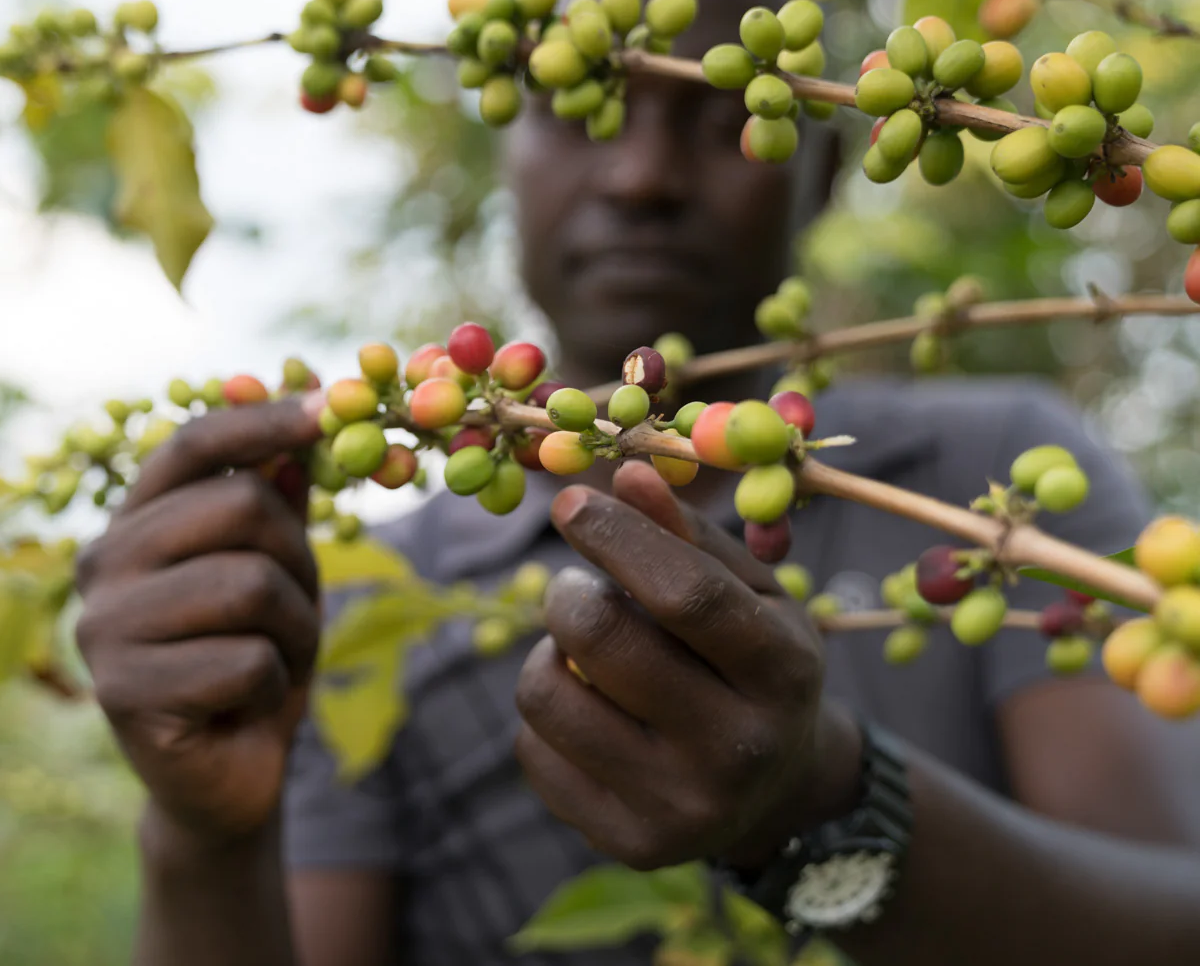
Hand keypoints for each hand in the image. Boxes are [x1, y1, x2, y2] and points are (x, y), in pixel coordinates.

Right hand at [74, 397, 324, 844]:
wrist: (225, 781)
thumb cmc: (250, 665)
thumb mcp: (276, 577)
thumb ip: (277, 508)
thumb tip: (297, 435)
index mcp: (132, 525)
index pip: (189, 447)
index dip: (259, 423)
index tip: (324, 412)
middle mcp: (102, 566)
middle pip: (238, 507)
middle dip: (298, 559)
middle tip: (298, 610)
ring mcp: (105, 631)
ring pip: (250, 585)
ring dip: (295, 629)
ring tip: (275, 661)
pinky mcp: (124, 695)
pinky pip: (247, 661)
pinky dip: (274, 685)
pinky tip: (246, 707)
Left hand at [514, 460, 861, 870]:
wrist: (777, 792)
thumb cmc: (751, 663)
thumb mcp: (749, 594)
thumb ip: (688, 535)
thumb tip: (622, 474)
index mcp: (783, 671)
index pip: (687, 595)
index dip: (617, 537)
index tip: (570, 504)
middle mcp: (740, 748)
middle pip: (603, 642)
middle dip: (568, 596)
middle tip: (574, 589)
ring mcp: (683, 807)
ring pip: (549, 696)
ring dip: (548, 653)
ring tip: (582, 652)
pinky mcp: (630, 844)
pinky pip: (533, 751)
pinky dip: (547, 710)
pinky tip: (586, 708)